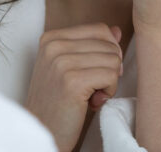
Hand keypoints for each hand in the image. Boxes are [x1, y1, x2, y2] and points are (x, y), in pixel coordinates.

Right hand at [26, 24, 122, 151]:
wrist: (44, 130)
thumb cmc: (58, 100)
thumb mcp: (70, 66)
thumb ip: (92, 46)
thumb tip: (116, 30)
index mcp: (51, 38)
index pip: (99, 29)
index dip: (110, 50)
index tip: (100, 70)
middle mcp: (54, 45)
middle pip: (109, 45)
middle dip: (110, 67)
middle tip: (93, 86)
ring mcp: (61, 62)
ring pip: (113, 60)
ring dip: (109, 81)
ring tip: (91, 94)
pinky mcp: (72, 81)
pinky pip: (111, 76)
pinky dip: (109, 91)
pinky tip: (93, 102)